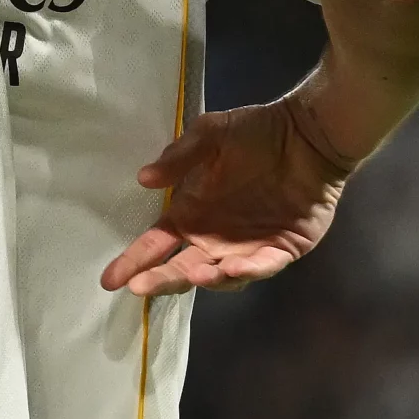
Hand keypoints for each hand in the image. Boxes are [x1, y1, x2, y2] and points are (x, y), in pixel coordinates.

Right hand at [100, 97, 355, 296]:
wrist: (308, 134)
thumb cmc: (257, 132)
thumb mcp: (212, 135)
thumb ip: (179, 157)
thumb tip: (143, 178)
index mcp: (192, 213)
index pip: (157, 243)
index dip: (135, 260)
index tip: (110, 279)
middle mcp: (214, 237)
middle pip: (181, 268)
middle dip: (159, 280)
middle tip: (139, 287)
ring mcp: (247, 247)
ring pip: (221, 275)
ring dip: (205, 277)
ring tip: (193, 272)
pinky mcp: (281, 250)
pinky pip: (262, 266)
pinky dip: (247, 271)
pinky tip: (232, 268)